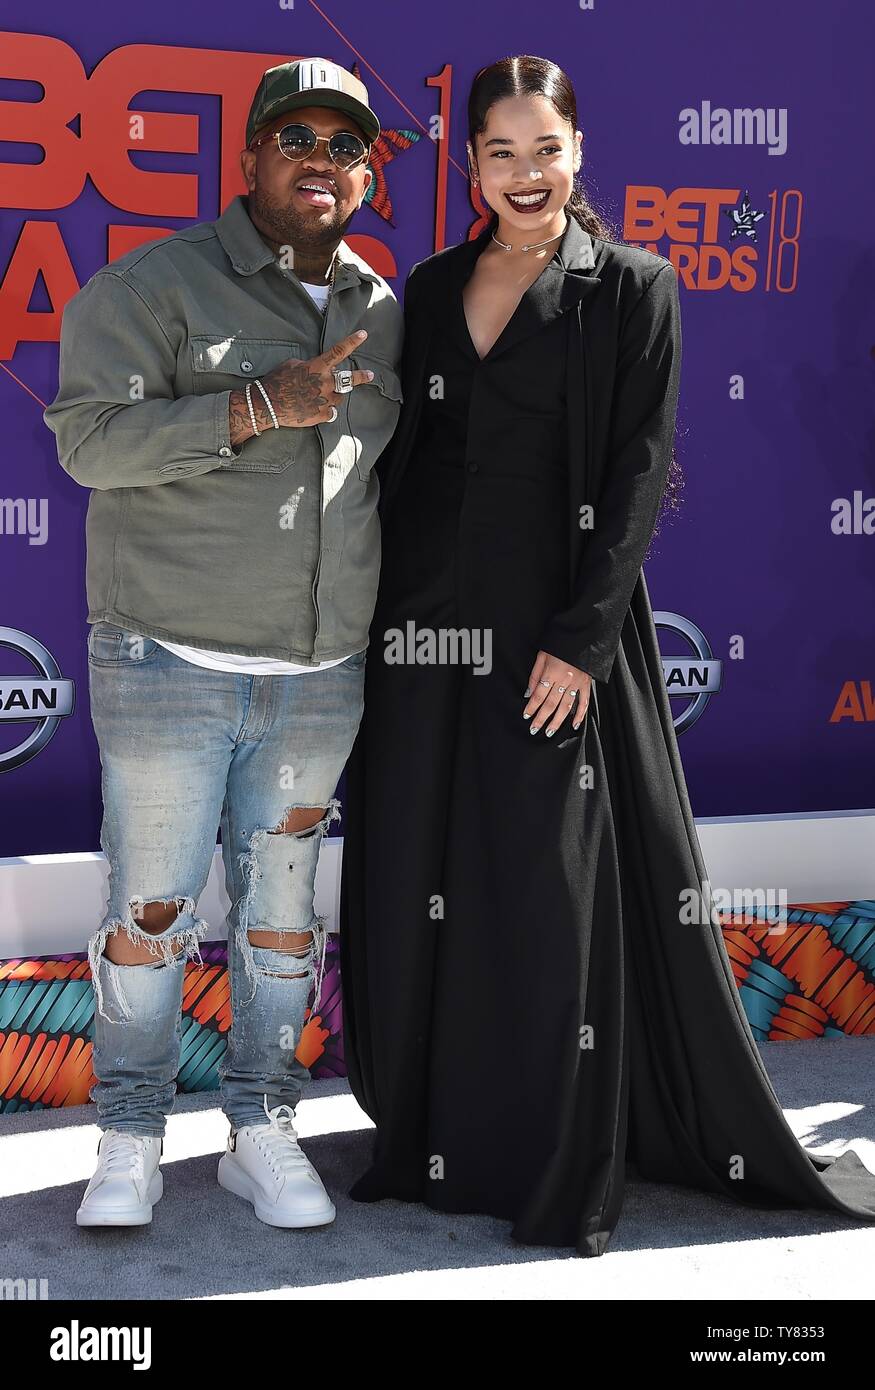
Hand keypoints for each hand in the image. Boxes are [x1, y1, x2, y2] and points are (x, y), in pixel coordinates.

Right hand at [229, 329, 374, 442]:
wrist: (268, 404)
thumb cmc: (277, 381)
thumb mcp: (292, 364)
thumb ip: (308, 365)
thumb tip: (316, 369)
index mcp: (317, 367)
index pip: (338, 351)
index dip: (352, 342)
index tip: (363, 335)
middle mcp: (324, 383)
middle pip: (349, 379)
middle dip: (361, 377)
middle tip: (370, 375)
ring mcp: (324, 400)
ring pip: (339, 397)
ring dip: (333, 396)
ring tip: (320, 397)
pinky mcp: (321, 415)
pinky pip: (331, 412)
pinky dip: (326, 411)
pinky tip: (317, 409)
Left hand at [523, 650, 591, 737]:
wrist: (580, 635)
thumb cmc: (558, 645)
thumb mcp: (542, 656)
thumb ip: (535, 676)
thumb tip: (528, 693)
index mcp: (551, 673)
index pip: (539, 695)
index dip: (532, 707)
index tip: (526, 716)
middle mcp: (564, 680)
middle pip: (551, 704)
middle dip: (541, 718)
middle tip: (535, 729)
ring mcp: (577, 683)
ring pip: (566, 707)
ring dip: (557, 721)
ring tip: (550, 732)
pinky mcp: (587, 684)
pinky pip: (584, 702)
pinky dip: (580, 715)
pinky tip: (575, 725)